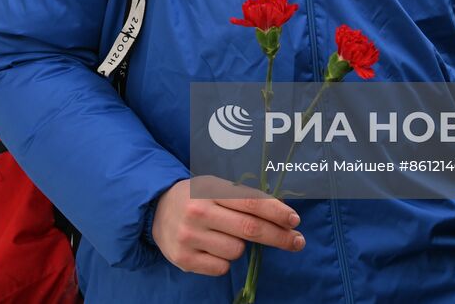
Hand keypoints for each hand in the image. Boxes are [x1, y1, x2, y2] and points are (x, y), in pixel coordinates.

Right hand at [151, 177, 303, 276]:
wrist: (156, 211)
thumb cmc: (196, 198)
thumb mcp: (214, 187)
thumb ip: (242, 198)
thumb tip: (281, 214)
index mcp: (208, 189)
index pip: (250, 201)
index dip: (276, 212)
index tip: (295, 220)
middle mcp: (198, 211)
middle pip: (250, 229)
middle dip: (279, 236)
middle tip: (298, 241)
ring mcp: (189, 237)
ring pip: (237, 251)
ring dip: (241, 247)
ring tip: (226, 236)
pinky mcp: (184, 259)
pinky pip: (221, 267)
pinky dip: (224, 261)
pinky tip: (213, 249)